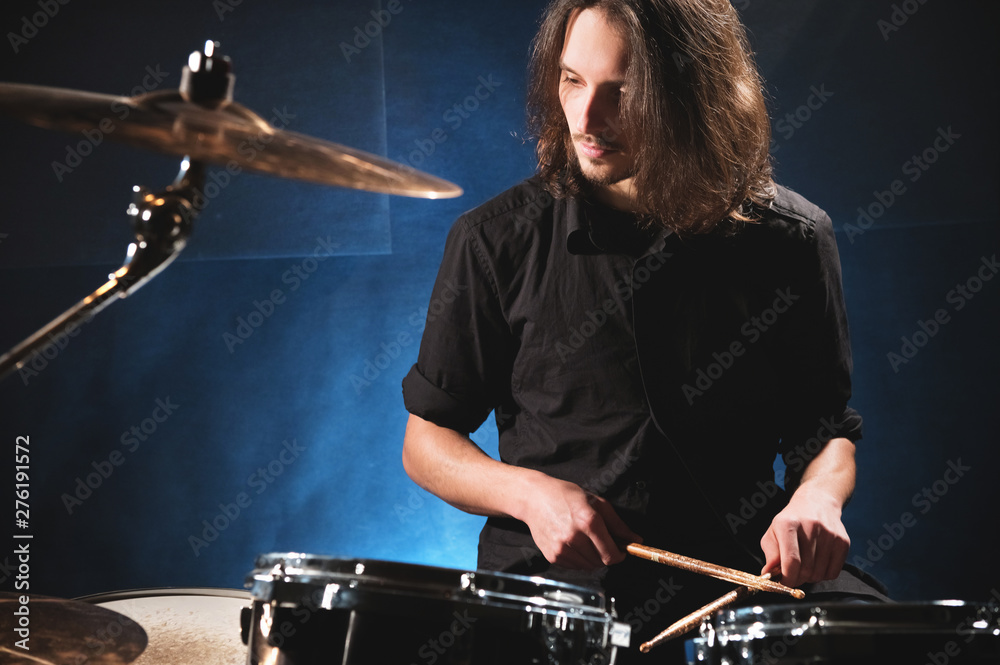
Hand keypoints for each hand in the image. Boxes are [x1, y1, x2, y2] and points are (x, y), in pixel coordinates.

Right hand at [517, 474, 640, 569]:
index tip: (621, 551)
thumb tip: (635, 540)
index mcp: (588, 521)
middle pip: (601, 562)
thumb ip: (618, 524)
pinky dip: (579, 559)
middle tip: (603, 542)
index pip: (611, 554)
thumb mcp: (596, 502)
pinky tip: (575, 544)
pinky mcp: (552, 556)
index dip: (620, 555)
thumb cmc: (566, 496)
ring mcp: (561, 548)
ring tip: (587, 541)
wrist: (534, 498)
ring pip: (588, 566)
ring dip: (593, 558)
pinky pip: (574, 566)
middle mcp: (574, 537)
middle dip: (607, 555)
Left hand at [760, 484, 849, 587]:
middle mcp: (811, 527)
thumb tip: (769, 576)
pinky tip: (817, 564)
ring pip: (819, 574)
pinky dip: (823, 575)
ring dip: (810, 577)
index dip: (787, 579)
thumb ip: (770, 555)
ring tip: (804, 566)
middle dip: (797, 579)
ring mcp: (829, 534)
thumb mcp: (773, 532)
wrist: (816, 503)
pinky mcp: (843, 541)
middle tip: (792, 575)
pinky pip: (833, 572)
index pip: (791, 561)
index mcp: (788, 524)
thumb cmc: (791, 521)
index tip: (783, 583)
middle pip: (806, 570)